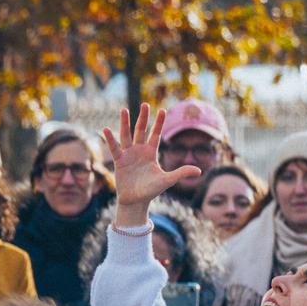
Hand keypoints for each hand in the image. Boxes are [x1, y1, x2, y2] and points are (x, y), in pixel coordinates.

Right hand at [102, 105, 199, 221]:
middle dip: (143, 118)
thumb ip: (182, 173)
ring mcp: (128, 154)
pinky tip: (106, 129)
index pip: (156, 135)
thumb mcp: (168, 180)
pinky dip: (111, 139)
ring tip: (124, 110)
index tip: (162, 110)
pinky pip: (115, 148)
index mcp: (151, 153)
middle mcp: (139, 150)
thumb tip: (199, 171)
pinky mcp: (119, 161)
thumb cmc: (151, 191)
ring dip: (125, 123)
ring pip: (126, 135)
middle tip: (145, 104)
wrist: (136, 201)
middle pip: (141, 130)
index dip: (159, 123)